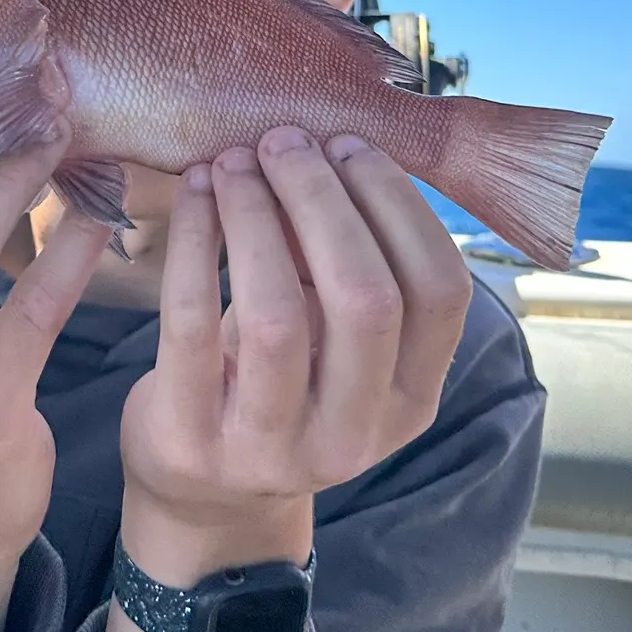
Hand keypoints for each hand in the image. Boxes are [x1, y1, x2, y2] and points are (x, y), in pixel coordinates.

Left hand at [116, 128, 473, 580]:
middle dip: (325, 200)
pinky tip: (198, 193)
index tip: (352, 145)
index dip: (400, 205)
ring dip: (257, 215)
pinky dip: (196, 241)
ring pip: (279, 313)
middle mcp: (354, 435)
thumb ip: (350, 261)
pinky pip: (193, 323)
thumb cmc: (283, 378)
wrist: (202, 490)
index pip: (440, 291)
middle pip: (367, 299)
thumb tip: (332, 148)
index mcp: (412, 399)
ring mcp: (272, 449)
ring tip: (237, 160)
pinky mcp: (192, 442)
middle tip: (286, 141)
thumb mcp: (336, 334)